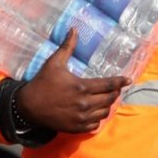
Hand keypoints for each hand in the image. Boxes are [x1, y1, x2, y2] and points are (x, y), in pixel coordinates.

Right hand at [15, 29, 129, 133]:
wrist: (29, 107)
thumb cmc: (42, 83)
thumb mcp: (54, 63)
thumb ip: (67, 47)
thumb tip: (74, 29)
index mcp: (82, 87)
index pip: (109, 85)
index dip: (120, 82)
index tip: (128, 80)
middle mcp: (84, 103)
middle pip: (110, 99)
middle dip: (114, 92)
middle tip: (114, 88)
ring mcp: (81, 117)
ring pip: (105, 112)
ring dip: (107, 105)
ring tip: (104, 99)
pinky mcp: (77, 127)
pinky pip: (96, 124)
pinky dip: (98, 118)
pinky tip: (94, 111)